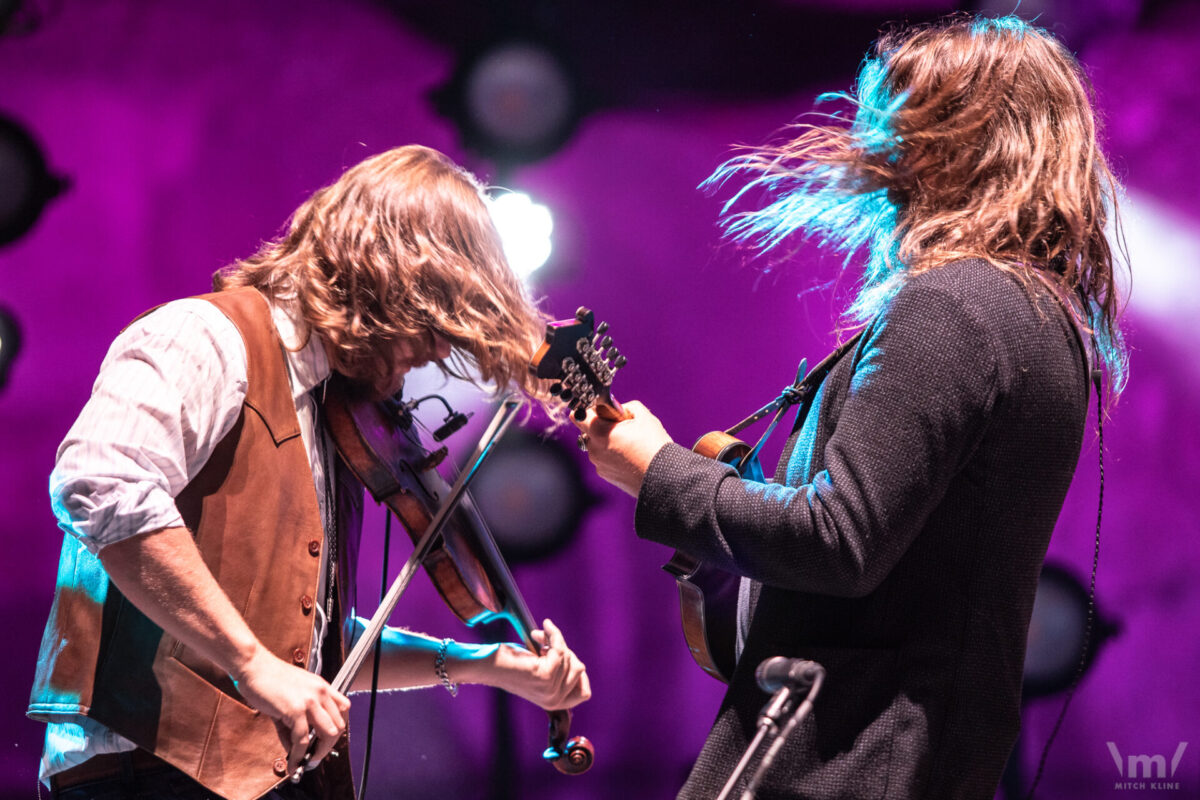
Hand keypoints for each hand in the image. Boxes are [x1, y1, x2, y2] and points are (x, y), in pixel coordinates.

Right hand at [232, 646, 350, 774]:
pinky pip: (302, 739)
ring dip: (318, 753)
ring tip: (306, 762)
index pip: (343, 709)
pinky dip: (298, 754)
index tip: (327, 741)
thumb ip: (295, 721)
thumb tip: (293, 747)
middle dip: (329, 745)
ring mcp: (310, 701)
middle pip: (339, 725)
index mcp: (322, 687)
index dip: (338, 728)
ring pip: (328, 734)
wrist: (253, 666)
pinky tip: (292, 760)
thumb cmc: (269, 678)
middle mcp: (320, 692)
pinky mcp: (295, 710)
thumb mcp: (291, 696)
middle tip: (316, 756)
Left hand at [480, 619, 590, 709]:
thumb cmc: (512, 665)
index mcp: (554, 703)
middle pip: (578, 669)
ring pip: (569, 657)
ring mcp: (550, 690)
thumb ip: (559, 672)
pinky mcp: (545, 676)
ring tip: (537, 637)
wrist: (489, 665)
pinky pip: (560, 650)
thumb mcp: (542, 672)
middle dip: (564, 650)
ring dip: (555, 641)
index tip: (565, 655)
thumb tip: (580, 664)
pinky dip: (553, 634)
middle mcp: (554, 700)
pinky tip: (542, 628)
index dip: (577, 671)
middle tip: (543, 641)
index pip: (584, 693)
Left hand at [576, 400, 672, 496]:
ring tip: (629, 444)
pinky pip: (603, 459)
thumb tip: (617, 409)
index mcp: (599, 432)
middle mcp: (594, 449)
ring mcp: (598, 464)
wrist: (664, 477)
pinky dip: (612, 456)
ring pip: (597, 446)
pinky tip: (630, 456)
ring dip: (607, 442)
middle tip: (622, 428)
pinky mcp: (605, 475)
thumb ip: (626, 406)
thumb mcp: (644, 416)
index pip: (578, 415)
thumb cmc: (654, 445)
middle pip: (588, 431)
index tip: (602, 411)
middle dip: (601, 427)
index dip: (590, 411)